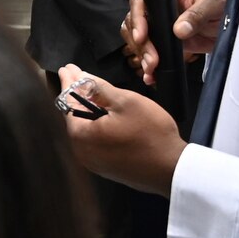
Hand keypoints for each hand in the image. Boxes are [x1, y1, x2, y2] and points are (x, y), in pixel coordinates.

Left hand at [55, 66, 185, 196]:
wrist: (171, 169)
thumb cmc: (149, 132)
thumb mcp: (126, 102)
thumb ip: (100, 89)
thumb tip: (81, 77)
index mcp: (81, 135)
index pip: (69, 103)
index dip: (69, 83)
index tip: (67, 68)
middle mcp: (81, 152)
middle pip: (75, 117)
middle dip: (77, 95)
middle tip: (77, 74)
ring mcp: (93, 162)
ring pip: (86, 129)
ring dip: (88, 109)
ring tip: (89, 90)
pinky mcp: (106, 168)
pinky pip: (95, 140)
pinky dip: (97, 125)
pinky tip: (103, 114)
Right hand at [122, 0, 227, 86]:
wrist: (230, 26)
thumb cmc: (222, 6)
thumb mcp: (213, 4)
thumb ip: (197, 15)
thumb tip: (179, 29)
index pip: (141, 0)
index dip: (137, 17)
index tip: (141, 36)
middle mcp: (157, 7)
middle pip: (134, 22)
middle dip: (140, 43)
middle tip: (151, 59)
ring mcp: (159, 25)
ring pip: (137, 39)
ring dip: (142, 54)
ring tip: (152, 67)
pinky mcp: (163, 42)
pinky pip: (149, 52)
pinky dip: (147, 65)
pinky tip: (151, 74)